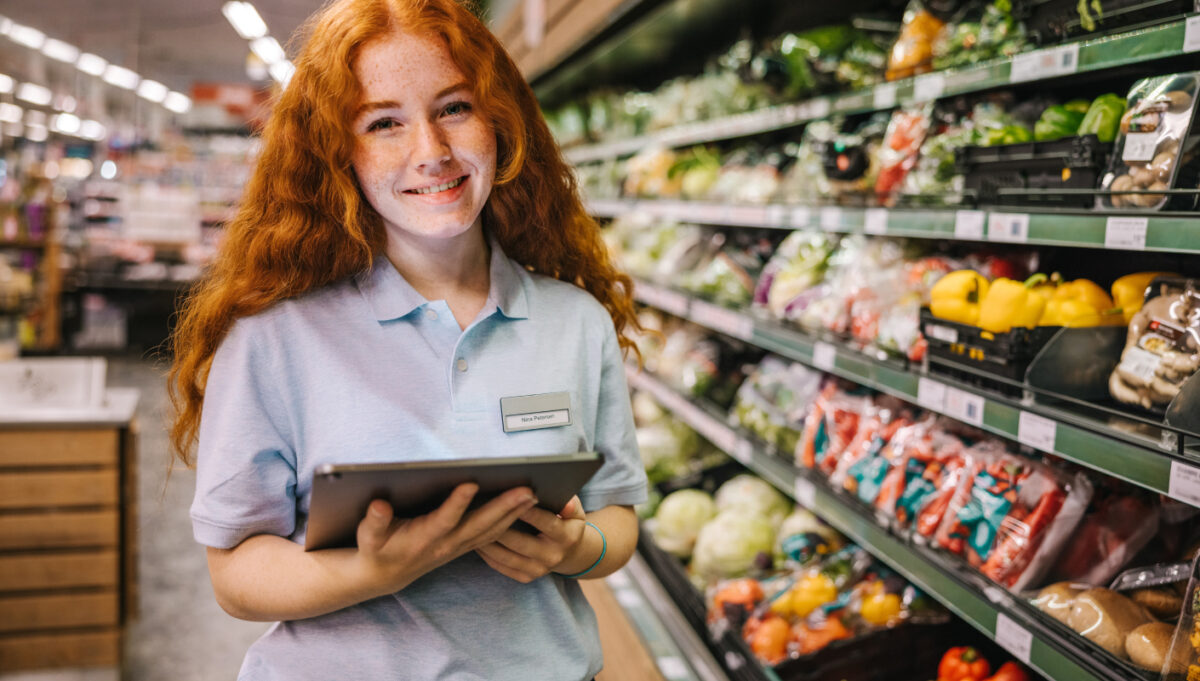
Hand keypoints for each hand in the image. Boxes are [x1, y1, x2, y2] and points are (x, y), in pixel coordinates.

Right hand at [352, 483, 536, 595]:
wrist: (386, 574)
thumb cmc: (377, 549)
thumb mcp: (368, 537)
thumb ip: (374, 521)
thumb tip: (379, 505)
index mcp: (424, 538)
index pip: (444, 519)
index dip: (457, 503)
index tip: (470, 483)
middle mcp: (446, 543)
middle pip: (480, 525)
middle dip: (504, 507)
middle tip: (527, 490)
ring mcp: (459, 546)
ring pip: (492, 530)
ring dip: (514, 514)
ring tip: (534, 495)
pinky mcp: (465, 545)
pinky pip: (493, 534)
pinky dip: (511, 521)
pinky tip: (525, 508)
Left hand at [476, 495, 589, 582]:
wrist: (570, 553)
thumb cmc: (567, 522)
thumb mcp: (575, 512)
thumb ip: (571, 504)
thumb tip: (566, 502)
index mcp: (567, 537)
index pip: (546, 523)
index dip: (528, 512)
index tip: (511, 498)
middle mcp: (553, 556)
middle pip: (521, 542)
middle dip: (500, 526)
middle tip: (481, 511)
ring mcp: (538, 570)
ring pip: (506, 556)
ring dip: (487, 541)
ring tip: (472, 525)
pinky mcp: (526, 578)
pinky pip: (501, 566)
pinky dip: (486, 553)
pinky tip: (475, 540)